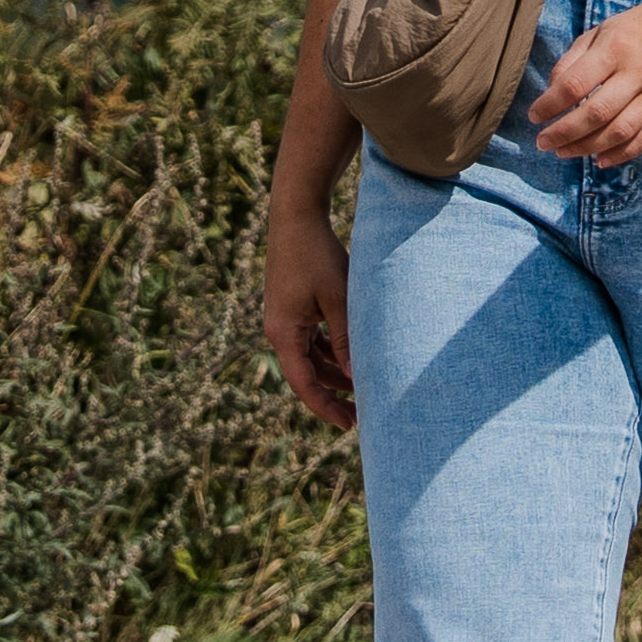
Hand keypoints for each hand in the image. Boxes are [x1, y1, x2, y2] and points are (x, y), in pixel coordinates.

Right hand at [259, 190, 356, 430]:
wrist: (297, 216)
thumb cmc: (318, 256)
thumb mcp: (338, 300)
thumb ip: (347, 340)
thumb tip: (356, 377)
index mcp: (284, 333)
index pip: (304, 384)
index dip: (326, 407)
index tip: (350, 425)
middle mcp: (278, 330)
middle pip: (306, 374)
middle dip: (333, 394)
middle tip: (361, 414)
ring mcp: (284, 319)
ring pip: (310, 357)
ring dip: (334, 372)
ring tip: (362, 387)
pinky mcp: (291, 307)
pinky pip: (310, 339)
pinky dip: (329, 351)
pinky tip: (351, 357)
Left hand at [521, 0, 641, 166]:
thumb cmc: (639, 28)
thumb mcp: (601, 31)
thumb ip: (573, 60)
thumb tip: (551, 94)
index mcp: (616, 47)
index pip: (574, 84)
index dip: (549, 105)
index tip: (534, 116)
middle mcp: (639, 71)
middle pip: (595, 113)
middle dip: (563, 133)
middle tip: (543, 142)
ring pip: (619, 132)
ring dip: (586, 147)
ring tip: (564, 151)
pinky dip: (620, 155)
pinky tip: (599, 160)